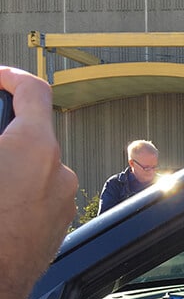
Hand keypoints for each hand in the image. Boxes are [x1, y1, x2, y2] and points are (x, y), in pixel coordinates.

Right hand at [0, 67, 77, 298]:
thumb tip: (0, 133)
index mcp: (35, 148)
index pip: (33, 90)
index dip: (8, 76)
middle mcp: (59, 170)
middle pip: (30, 130)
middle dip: (2, 129)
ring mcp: (64, 199)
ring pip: (33, 162)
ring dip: (8, 161)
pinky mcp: (59, 222)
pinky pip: (38, 190)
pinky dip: (16, 186)